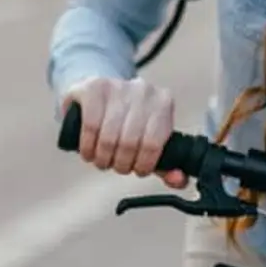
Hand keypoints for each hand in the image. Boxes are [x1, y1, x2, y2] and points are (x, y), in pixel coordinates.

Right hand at [61, 76, 185, 188]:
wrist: (101, 93)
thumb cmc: (128, 122)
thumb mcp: (150, 140)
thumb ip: (166, 164)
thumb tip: (178, 180)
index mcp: (163, 102)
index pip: (154, 144)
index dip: (143, 165)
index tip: (137, 170)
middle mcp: (142, 91)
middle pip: (130, 142)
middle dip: (121, 164)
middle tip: (116, 166)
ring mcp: (116, 86)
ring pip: (108, 137)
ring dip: (102, 159)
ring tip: (101, 161)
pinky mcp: (92, 87)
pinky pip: (90, 126)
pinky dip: (87, 146)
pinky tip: (88, 151)